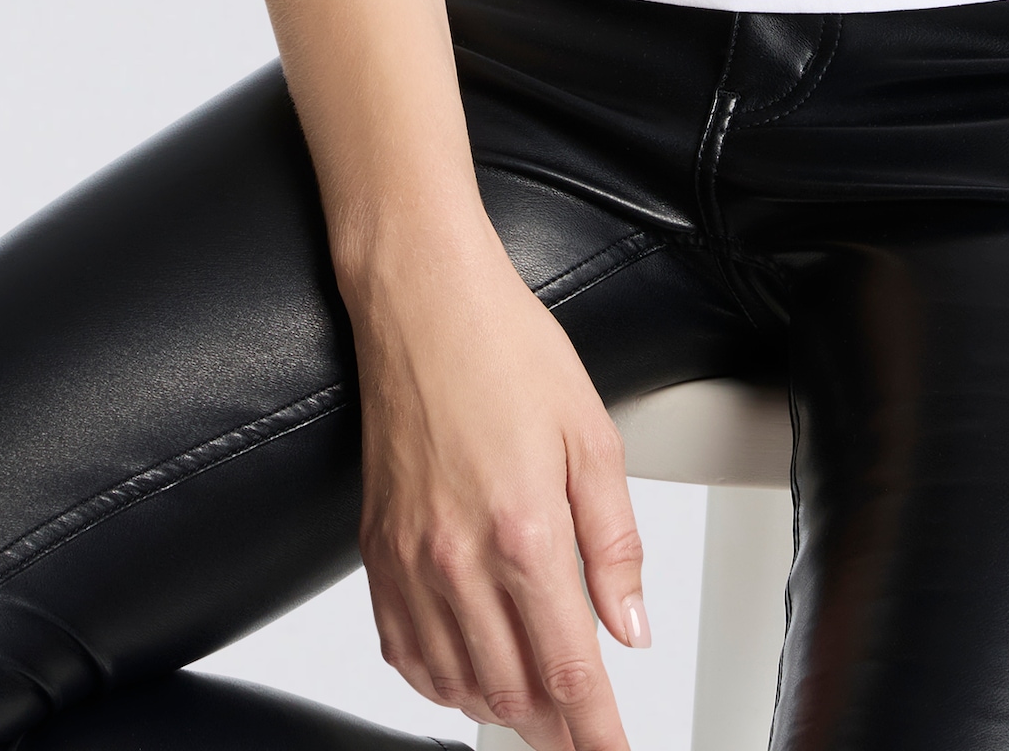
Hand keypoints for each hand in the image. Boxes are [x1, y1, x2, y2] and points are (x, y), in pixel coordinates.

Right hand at [349, 220, 648, 749]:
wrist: (422, 301)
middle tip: (585, 732)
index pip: (570, 670)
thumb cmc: (505, 347)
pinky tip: (467, 675)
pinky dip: (439, 682)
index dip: (598, 730)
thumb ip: (616, 542)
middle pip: (513, 691)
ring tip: (538, 709)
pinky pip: (404, 652)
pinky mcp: (376, 550)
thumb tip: (632, 626)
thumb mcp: (593, 435)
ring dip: (502, 708)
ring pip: (457, 683)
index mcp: (524, 530)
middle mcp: (459, 558)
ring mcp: (410, 560)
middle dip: (555, 726)